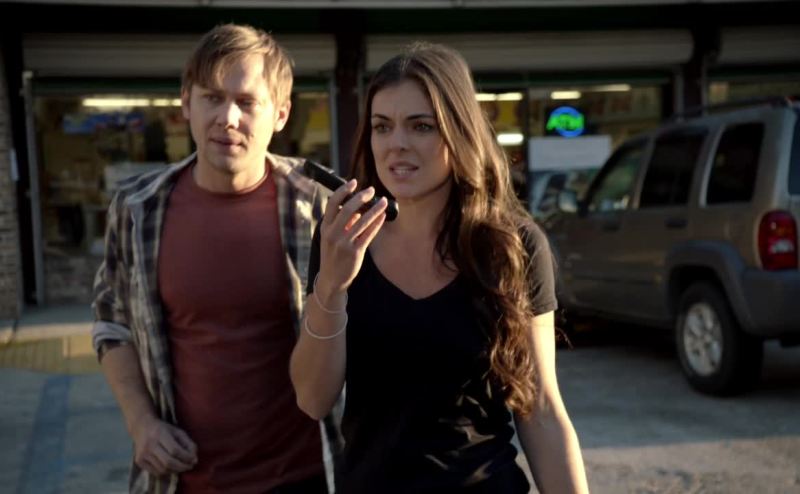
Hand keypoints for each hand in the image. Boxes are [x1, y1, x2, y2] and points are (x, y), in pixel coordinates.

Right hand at [131, 415, 197, 476]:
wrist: (142, 427)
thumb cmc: (163, 429)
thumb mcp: (178, 432)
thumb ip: (188, 444)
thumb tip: (195, 459)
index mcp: (160, 434)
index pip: (175, 450)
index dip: (186, 457)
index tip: (194, 460)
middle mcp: (149, 444)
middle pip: (168, 462)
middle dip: (182, 466)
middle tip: (190, 466)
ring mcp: (142, 454)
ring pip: (162, 469)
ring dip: (175, 470)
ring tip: (182, 467)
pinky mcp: (139, 461)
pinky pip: (155, 472)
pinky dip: (166, 472)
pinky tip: (172, 468)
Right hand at [317, 179, 387, 300]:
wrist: (331, 279)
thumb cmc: (332, 255)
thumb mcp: (331, 238)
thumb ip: (341, 223)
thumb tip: (356, 209)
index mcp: (325, 227)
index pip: (332, 203)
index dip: (343, 191)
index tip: (354, 182)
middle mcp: (333, 234)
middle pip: (348, 209)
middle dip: (362, 197)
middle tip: (372, 190)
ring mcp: (344, 243)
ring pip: (362, 221)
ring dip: (375, 209)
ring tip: (384, 201)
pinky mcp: (355, 252)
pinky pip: (368, 234)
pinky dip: (376, 224)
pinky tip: (383, 217)